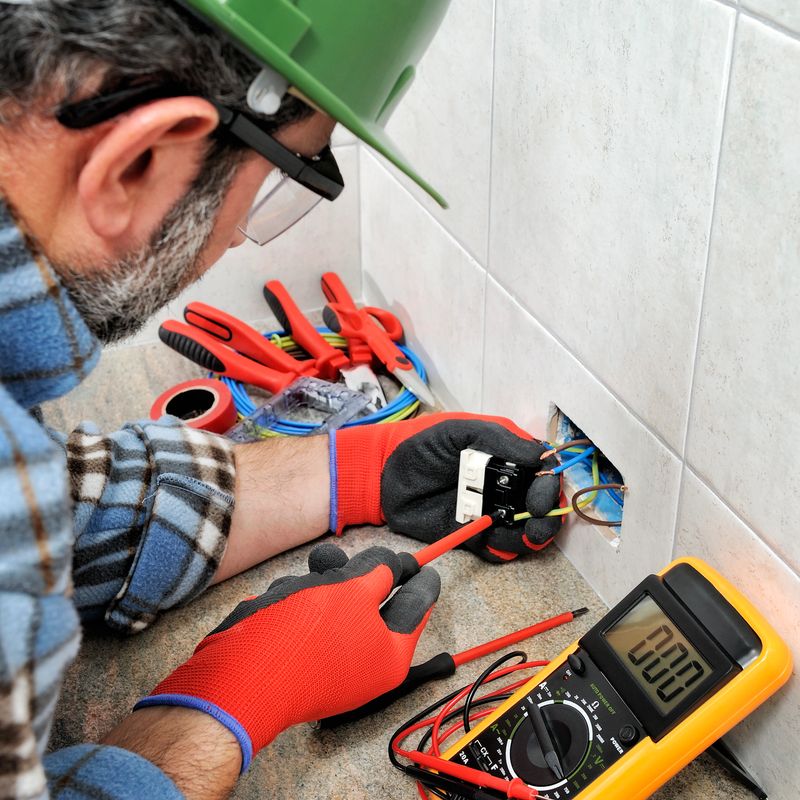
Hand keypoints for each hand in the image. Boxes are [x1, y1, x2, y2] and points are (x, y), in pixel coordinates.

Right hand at [135, 544, 439, 769]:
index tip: (428, 565)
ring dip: (322, 582)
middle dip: (358, 573)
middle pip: (375, 600)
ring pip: (336, 600)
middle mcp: (365, 660)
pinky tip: (282, 599)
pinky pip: (307, 612)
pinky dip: (298, 599)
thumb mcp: (355, 591)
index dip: (422, 579)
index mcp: (391, 654)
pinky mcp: (297, 652)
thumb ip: (381, 573)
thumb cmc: (306, 635)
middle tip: (360, 558)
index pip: (417, 606)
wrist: (239, 676)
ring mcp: (329, 658)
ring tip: (308, 579)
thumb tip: (394, 564)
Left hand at [332, 413, 560, 561]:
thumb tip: (542, 456)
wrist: (385, 476)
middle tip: (535, 515)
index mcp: (507, 458)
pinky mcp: (473, 537)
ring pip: (525, 531)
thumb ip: (501, 441)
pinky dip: (504, 548)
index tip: (541, 489)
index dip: (550, 482)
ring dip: (530, 535)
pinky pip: (499, 549)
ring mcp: (490, 513)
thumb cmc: (422, 445)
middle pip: (541, 505)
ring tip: (520, 532)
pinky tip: (493, 539)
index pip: (543, 471)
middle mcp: (504, 487)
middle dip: (546, 513)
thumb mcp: (461, 431)